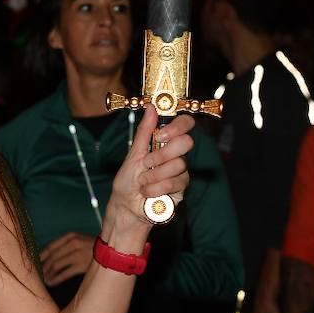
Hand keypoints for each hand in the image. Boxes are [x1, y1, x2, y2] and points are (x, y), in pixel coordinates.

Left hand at [40, 232, 95, 286]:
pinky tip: (50, 283)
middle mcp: (72, 244)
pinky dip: (55, 279)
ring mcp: (77, 255)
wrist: (113, 252)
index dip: (40, 256)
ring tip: (43, 280)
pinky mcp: (82, 266)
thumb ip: (65, 245)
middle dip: (43, 266)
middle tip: (37, 274)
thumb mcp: (79, 240)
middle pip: (51, 257)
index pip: (50, 247)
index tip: (35, 262)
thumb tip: (48, 255)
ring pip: (56, 265)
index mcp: (70, 237)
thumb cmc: (93, 248)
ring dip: (47, 274)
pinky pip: (64, 274)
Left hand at [108, 107, 194, 226]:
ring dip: (153, 176)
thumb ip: (144, 132)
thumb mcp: (133, 154)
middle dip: (162, 154)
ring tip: (142, 182)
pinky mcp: (182, 189)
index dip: (177, 126)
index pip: (185, 124)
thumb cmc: (128, 180)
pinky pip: (174, 182)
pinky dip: (154, 188)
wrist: (126, 205)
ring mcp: (181, 172)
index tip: (160, 135)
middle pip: (186, 142)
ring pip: (178, 165)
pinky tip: (147, 192)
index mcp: (166, 143)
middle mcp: (177, 155)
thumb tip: (151, 107)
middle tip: (147, 164)